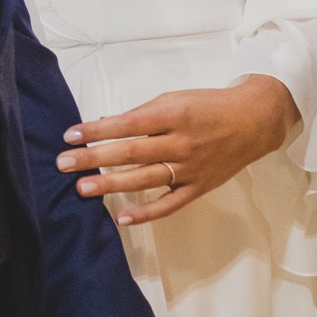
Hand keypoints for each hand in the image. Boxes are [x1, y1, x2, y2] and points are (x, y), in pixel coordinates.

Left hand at [57, 77, 298, 223]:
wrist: (254, 121)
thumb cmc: (208, 106)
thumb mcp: (174, 99)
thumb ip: (140, 115)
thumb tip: (104, 124)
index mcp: (173, 114)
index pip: (127, 124)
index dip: (97, 131)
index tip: (70, 135)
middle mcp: (180, 142)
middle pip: (130, 153)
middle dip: (93, 158)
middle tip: (63, 163)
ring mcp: (190, 168)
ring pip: (144, 179)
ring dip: (110, 185)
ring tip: (82, 188)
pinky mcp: (198, 187)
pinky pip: (169, 203)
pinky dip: (146, 213)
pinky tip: (122, 217)